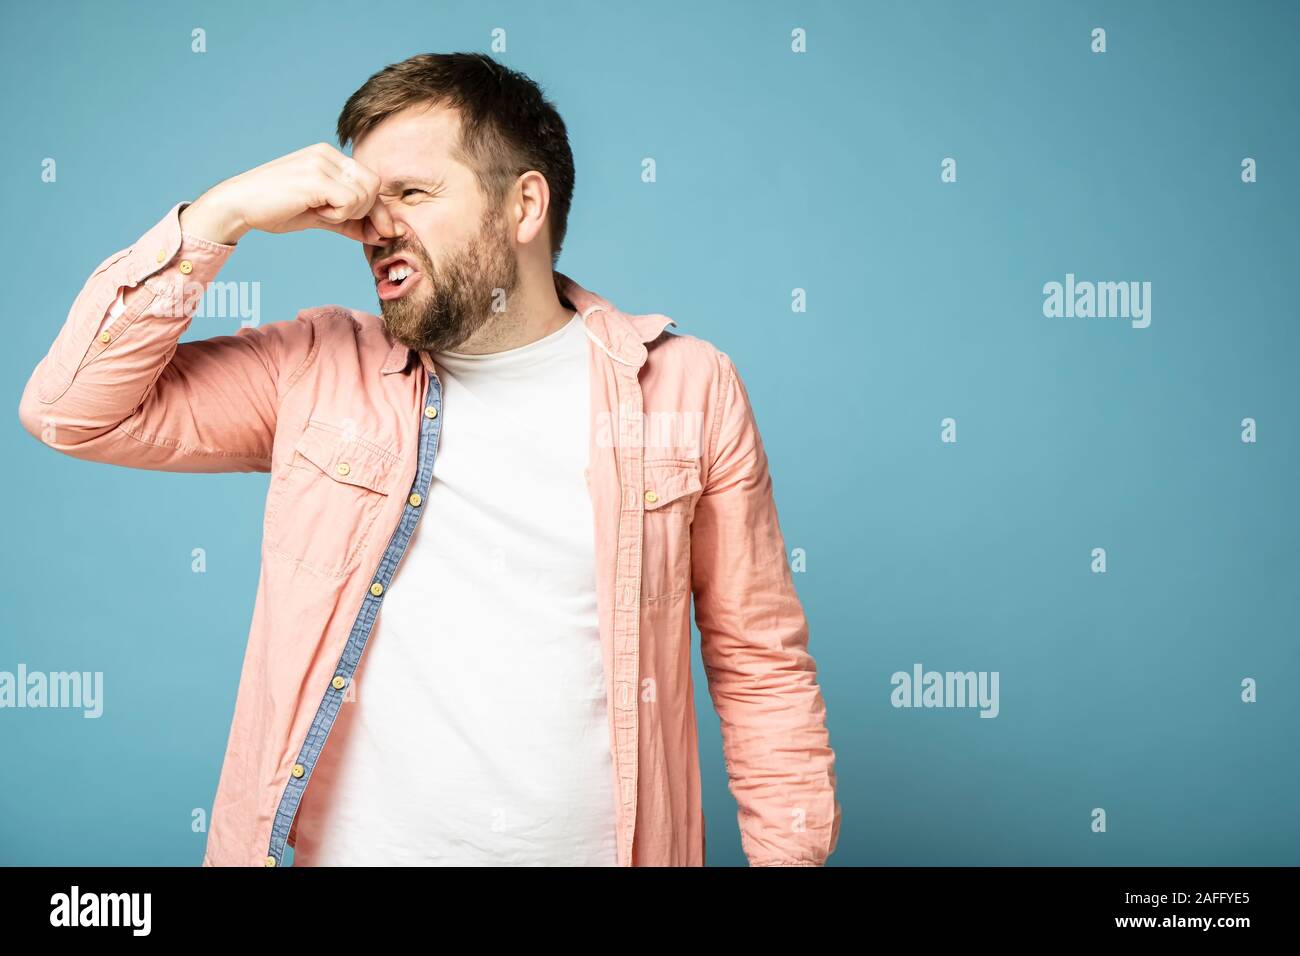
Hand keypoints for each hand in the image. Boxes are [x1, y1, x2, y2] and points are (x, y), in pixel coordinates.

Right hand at [179, 143, 403, 245]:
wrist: (238, 205)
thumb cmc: (276, 210)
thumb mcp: (322, 216)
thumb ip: (352, 222)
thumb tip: (385, 236)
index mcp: (329, 156)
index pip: (371, 181)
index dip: (377, 210)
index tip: (375, 232)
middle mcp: (327, 154)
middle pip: (374, 185)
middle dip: (367, 212)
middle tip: (336, 218)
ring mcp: (321, 163)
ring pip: (365, 193)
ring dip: (349, 213)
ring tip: (321, 212)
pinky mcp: (315, 177)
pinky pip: (350, 201)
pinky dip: (338, 215)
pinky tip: (316, 211)